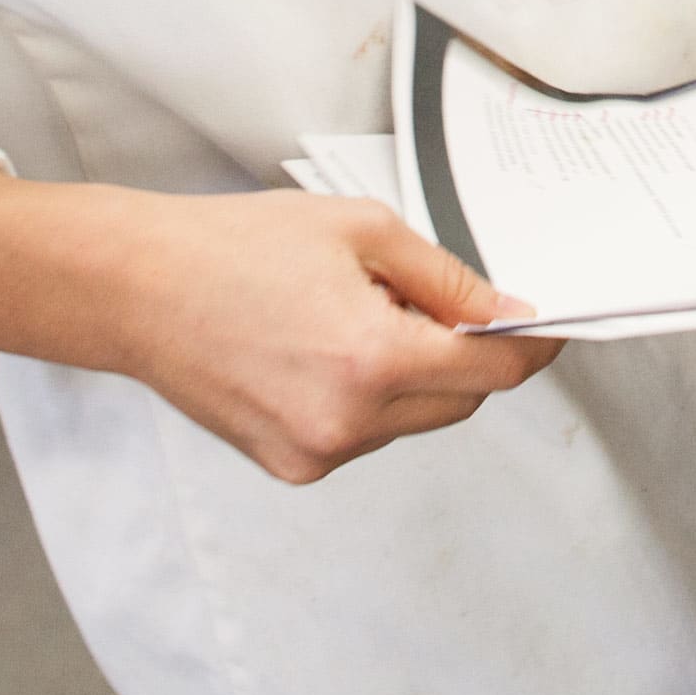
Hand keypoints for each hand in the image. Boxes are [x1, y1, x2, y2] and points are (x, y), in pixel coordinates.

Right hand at [119, 193, 559, 483]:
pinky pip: (367, 432)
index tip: (554, 325)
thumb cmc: (238, 246)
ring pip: (414, 418)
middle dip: (471, 351)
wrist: (141, 288)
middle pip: (460, 400)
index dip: (531, 346)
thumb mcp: (361, 230)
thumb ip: (444, 276)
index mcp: (372, 358)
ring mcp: (316, 453)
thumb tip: (504, 309)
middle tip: (449, 296)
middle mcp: (348, 422)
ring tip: (362, 309)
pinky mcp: (291, 465)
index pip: (491, 370)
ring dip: (418, 372)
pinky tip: (331, 343)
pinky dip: (373, 393)